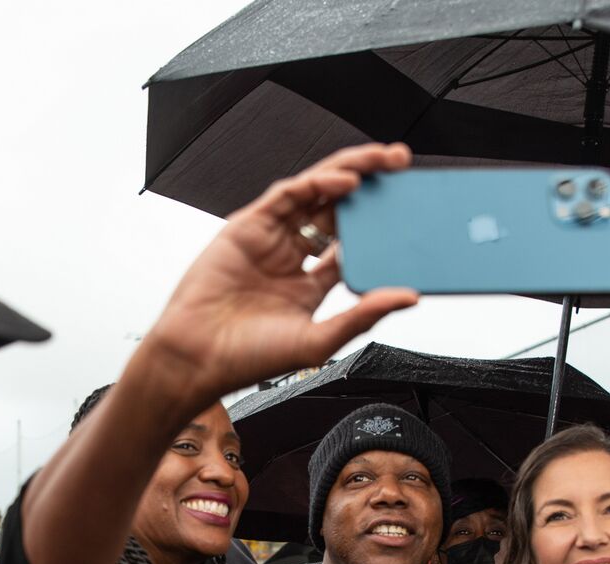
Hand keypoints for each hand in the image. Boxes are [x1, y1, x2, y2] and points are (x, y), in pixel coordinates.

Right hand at [140, 142, 418, 415]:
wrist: (197, 357)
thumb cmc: (248, 358)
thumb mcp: (319, 339)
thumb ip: (363, 315)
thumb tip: (407, 297)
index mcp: (310, 285)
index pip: (352, 244)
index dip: (382, 225)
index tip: (411, 211)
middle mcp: (291, 257)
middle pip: (338, 209)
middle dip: (371, 185)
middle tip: (403, 166)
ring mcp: (270, 238)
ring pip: (315, 192)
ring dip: (349, 171)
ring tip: (382, 159)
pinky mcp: (249, 226)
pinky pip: (288, 195)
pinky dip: (317, 182)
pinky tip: (345, 181)